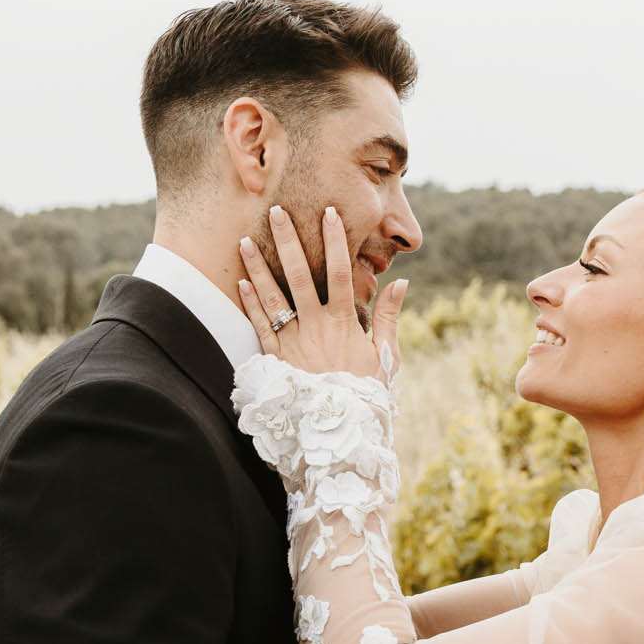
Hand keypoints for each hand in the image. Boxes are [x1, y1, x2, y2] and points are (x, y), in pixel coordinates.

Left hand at [236, 204, 408, 383]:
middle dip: (287, 241)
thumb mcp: (386, 356)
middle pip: (298, 275)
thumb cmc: (367, 393)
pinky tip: (241, 281)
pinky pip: (260, 326)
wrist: (339, 432)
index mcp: (344, 323)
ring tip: (245, 240)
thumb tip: (401, 283)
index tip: (328, 213)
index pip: (339, 272)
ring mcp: (292, 343)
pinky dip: (250, 303)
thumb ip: (391, 318)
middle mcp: (315, 327)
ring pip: (272, 297)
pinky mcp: (276, 360)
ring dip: (257, 267)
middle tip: (275, 211)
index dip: (334, 241)